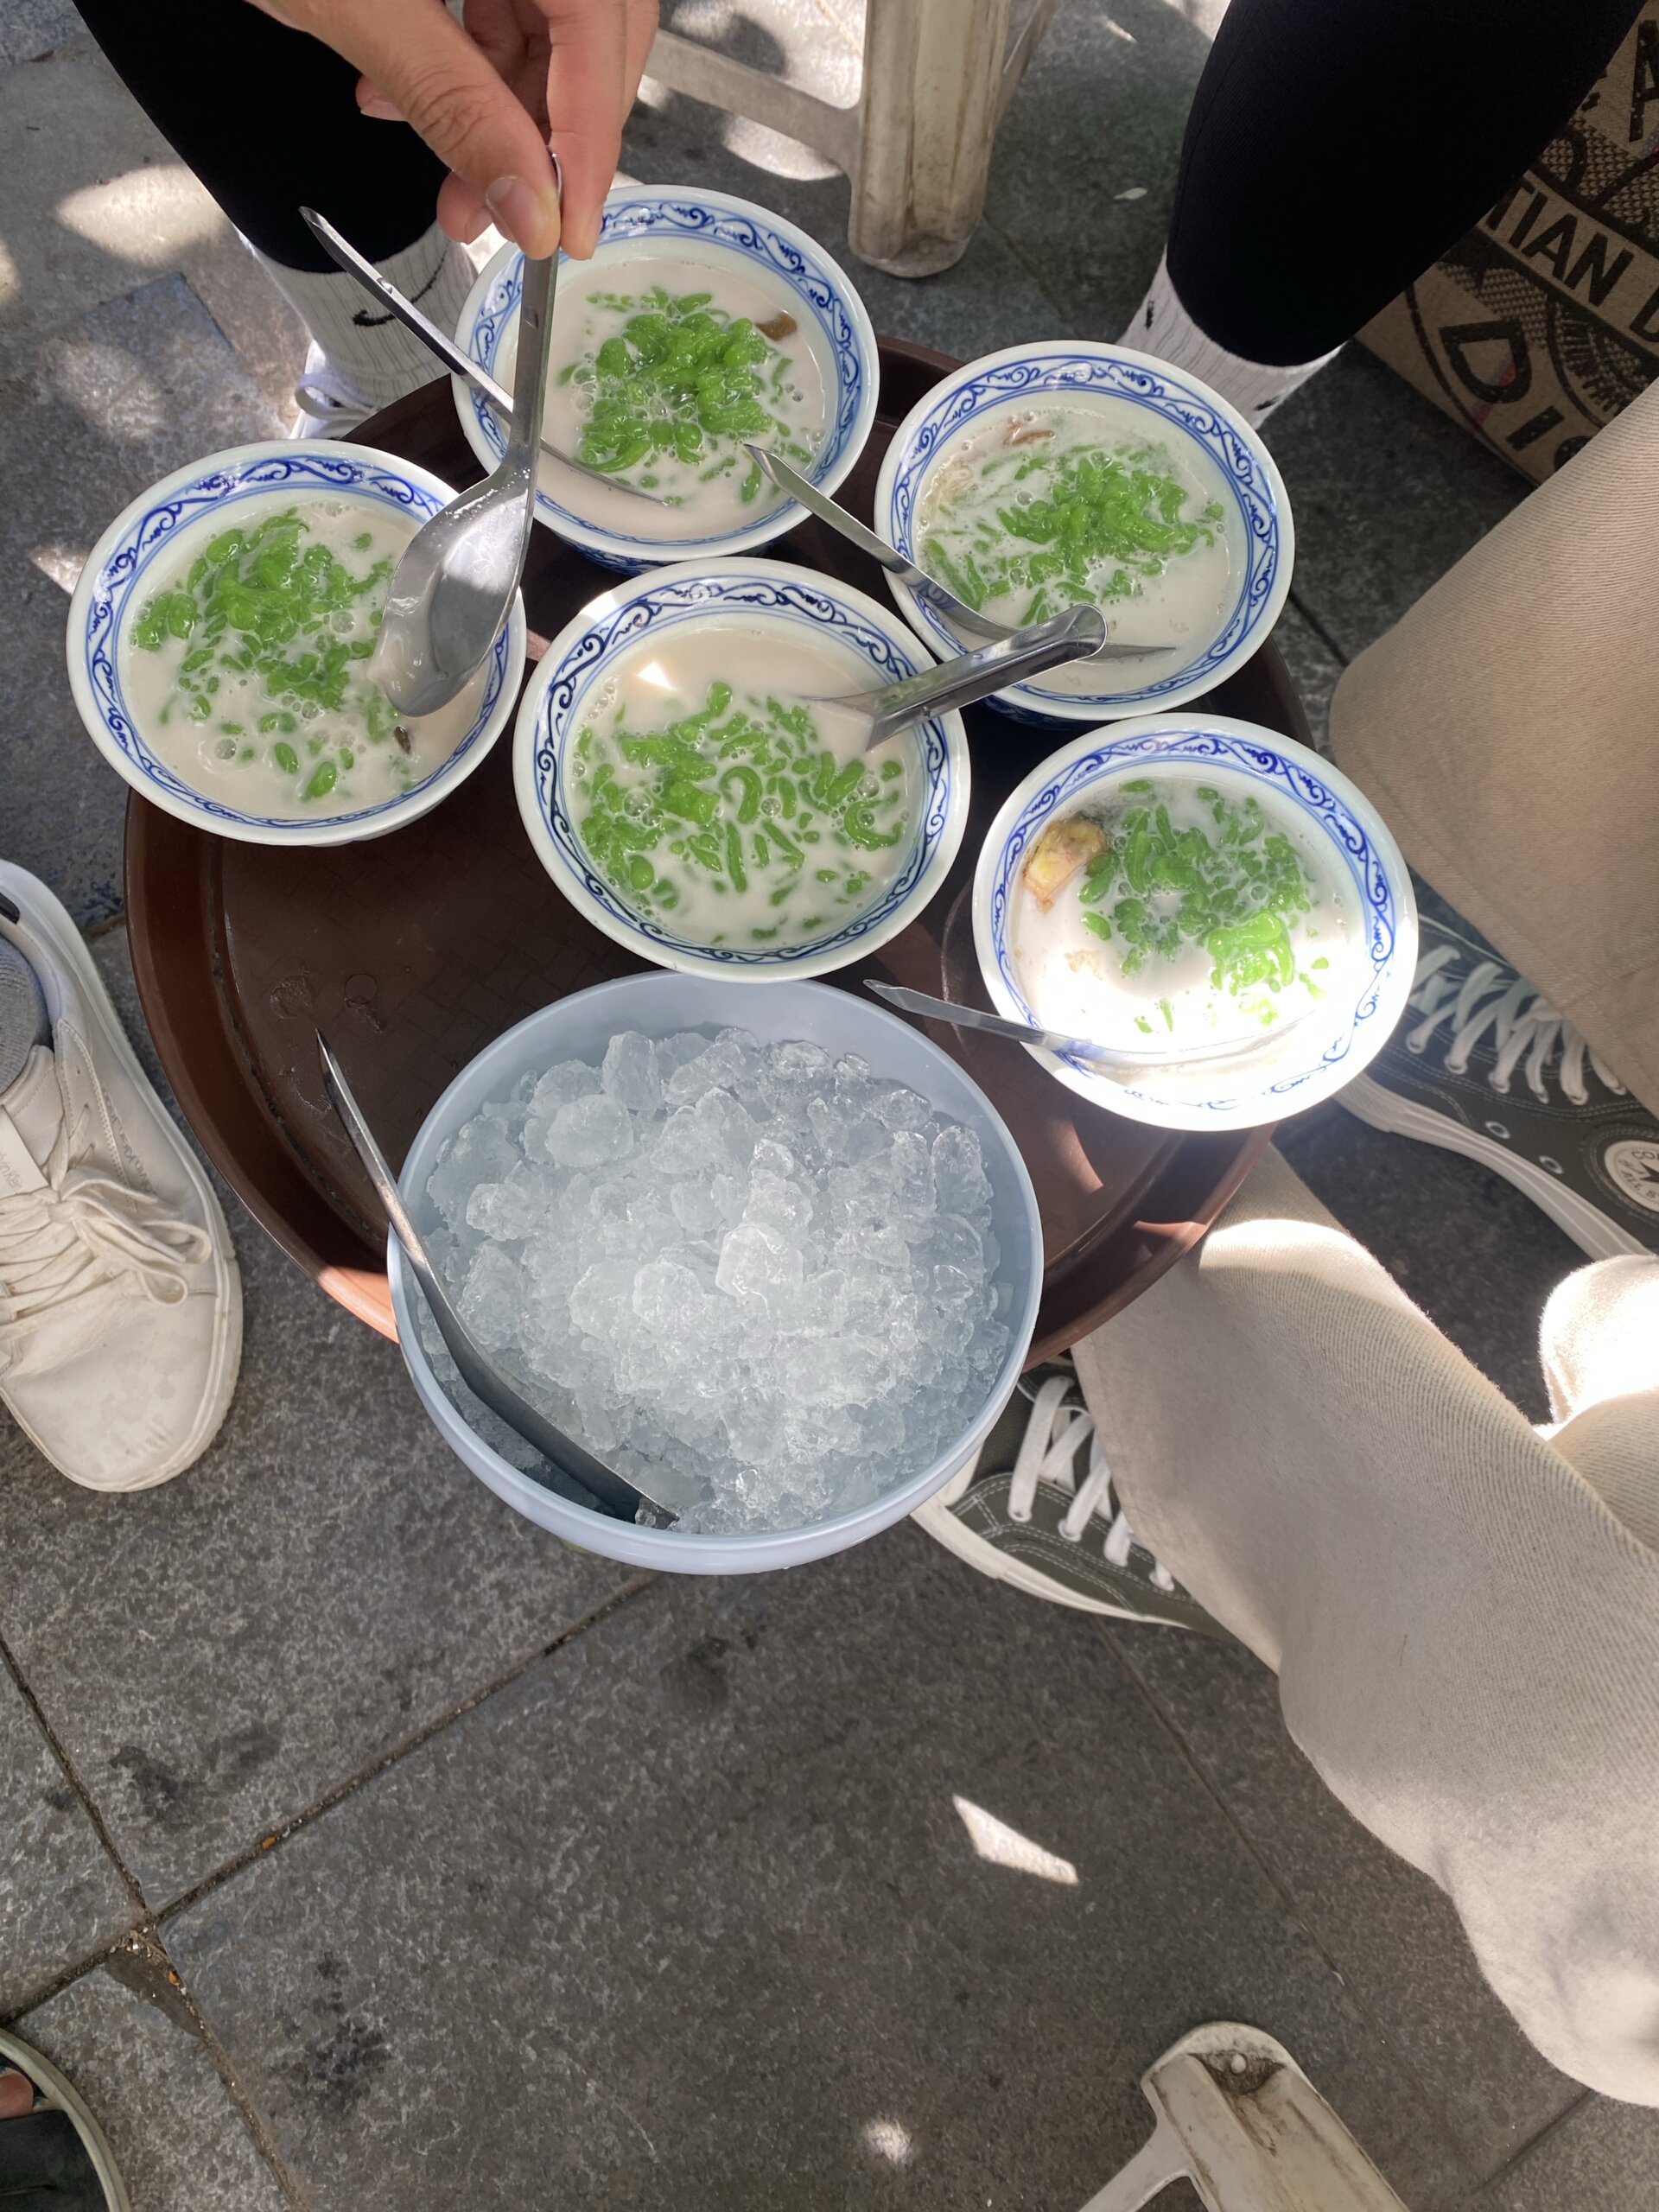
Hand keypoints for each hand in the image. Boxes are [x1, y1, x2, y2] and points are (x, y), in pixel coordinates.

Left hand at [252, 0, 657, 258]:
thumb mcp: (354, 6)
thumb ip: (453, 103)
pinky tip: (401, 97)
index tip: (570, 229)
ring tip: (444, 179)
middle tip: (502, 216)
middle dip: (543, 135)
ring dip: (501, 113)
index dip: (591, 138)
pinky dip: (467, 65)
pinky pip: (504, 2)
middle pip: (592, 31)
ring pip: (551, 26)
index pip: (601, 27)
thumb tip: (529, 204)